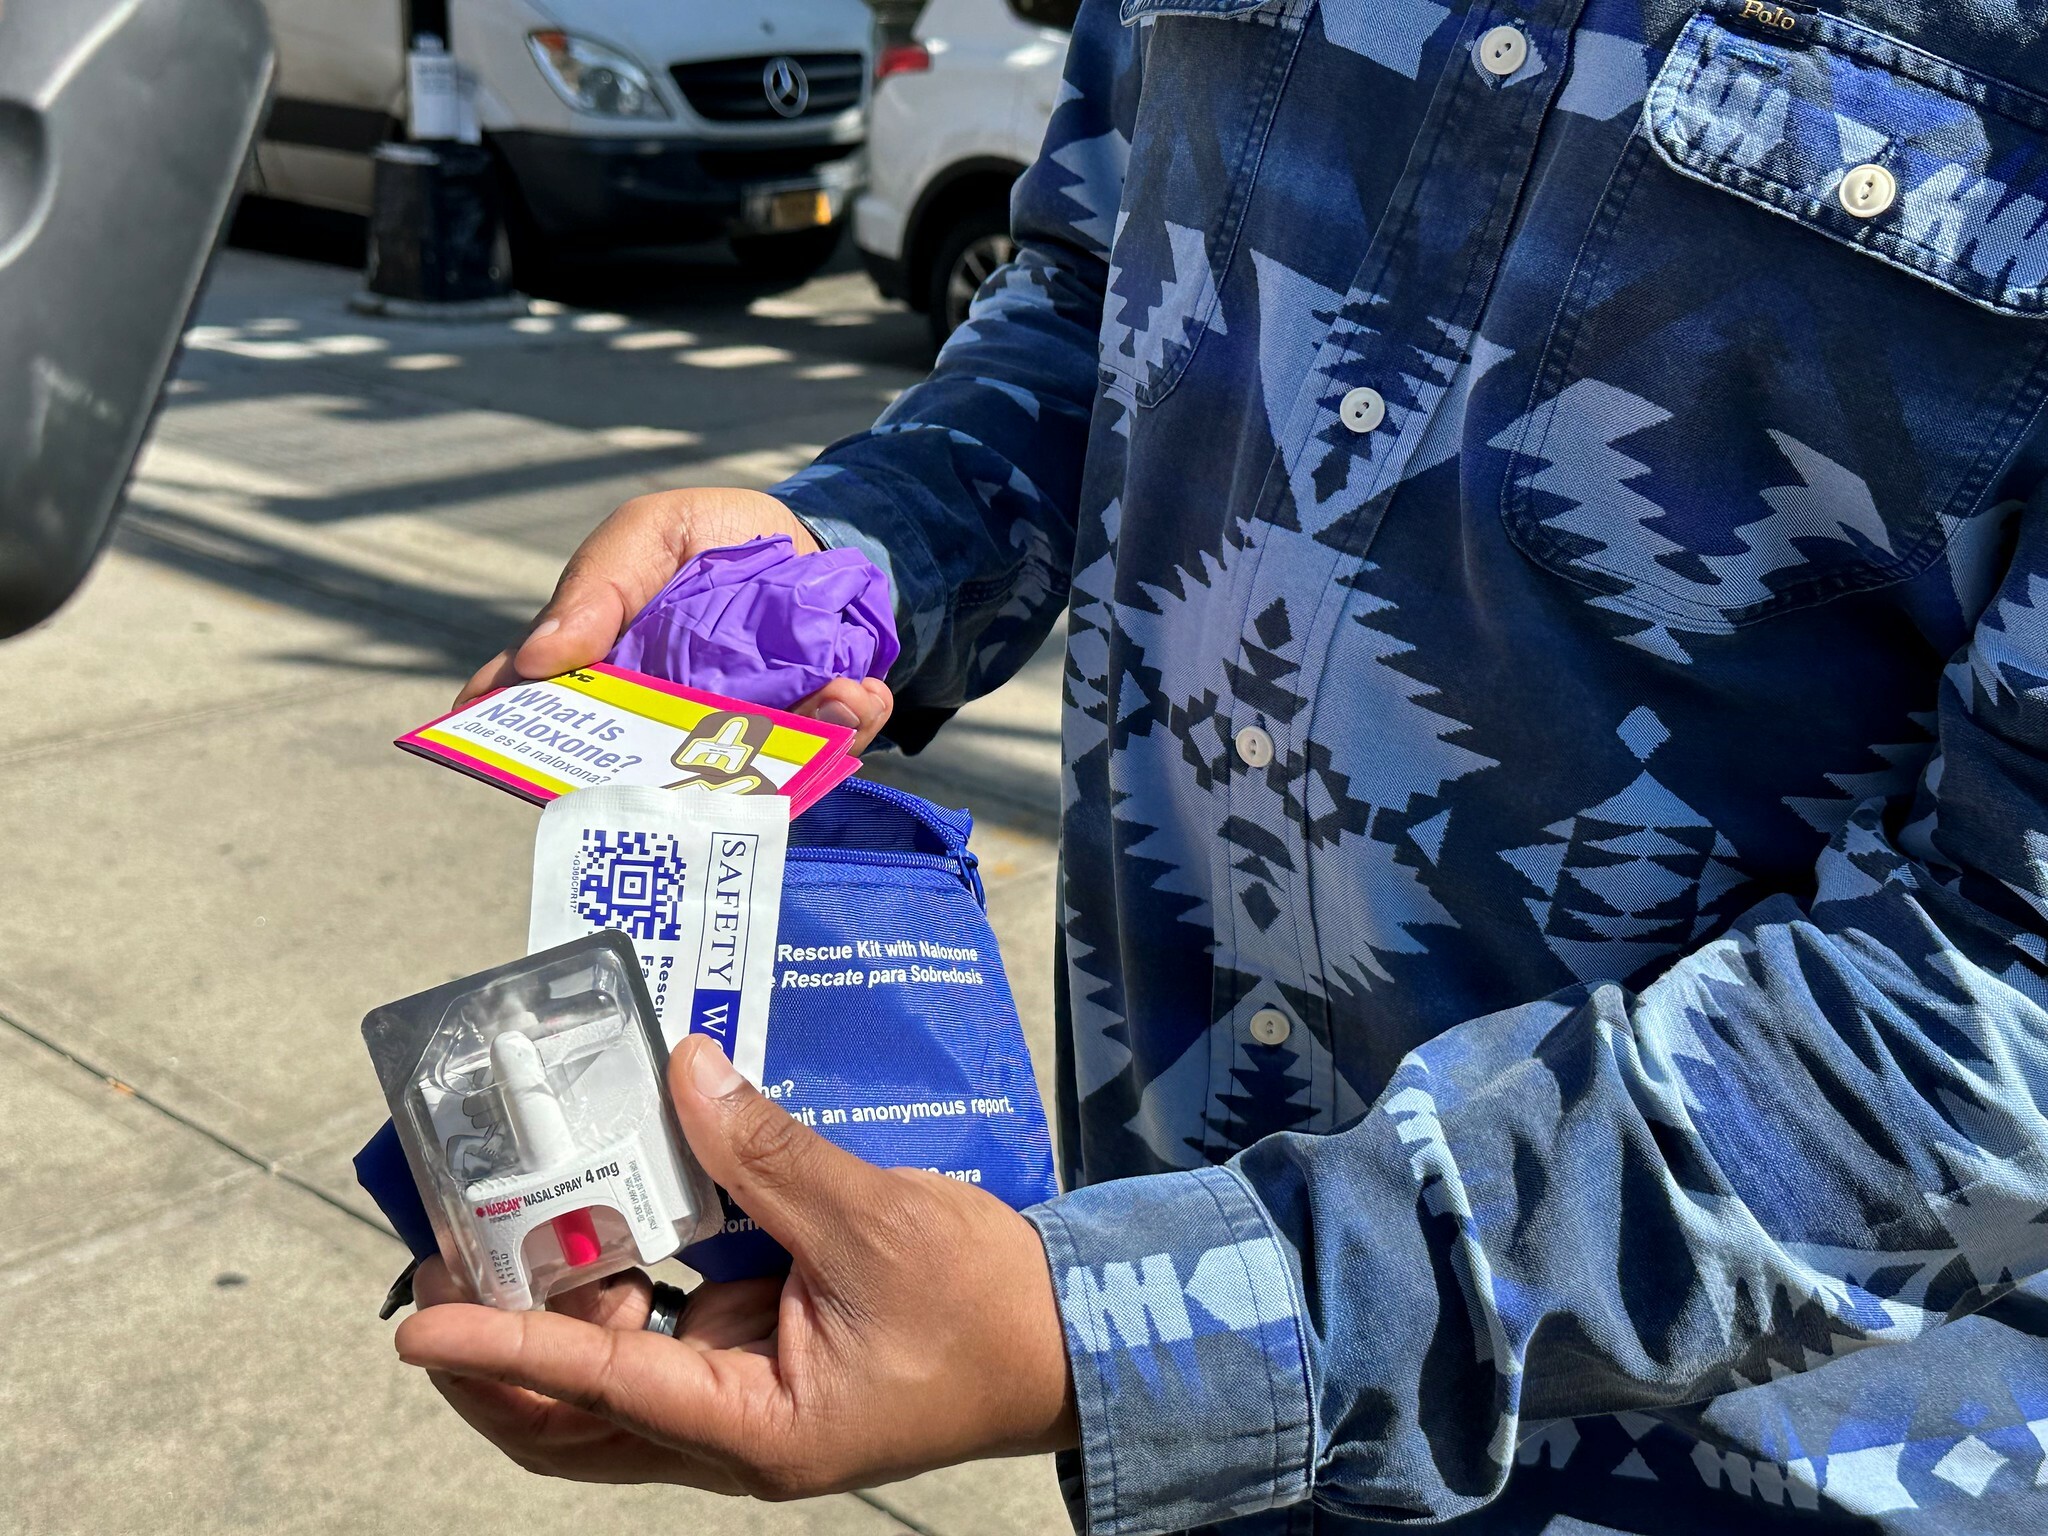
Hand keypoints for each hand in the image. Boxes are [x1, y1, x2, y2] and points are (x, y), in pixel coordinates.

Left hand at [394, 1038, 1079, 1494]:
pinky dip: (626, 1286)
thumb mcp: (875, 1218)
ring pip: (607, 1385)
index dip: (502, 1350)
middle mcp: (730, 1436)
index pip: (598, 1387)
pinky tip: (615, 1220)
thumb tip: (687, 1073)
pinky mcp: (759, 1367)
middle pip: (570, 1420)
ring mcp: (741, 1406)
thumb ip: (769, 1153)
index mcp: (755, 1430)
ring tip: (528, 1227)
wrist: (1066, 1341)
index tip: (416, 1328)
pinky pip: (663, 1339)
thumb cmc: (984, 1304)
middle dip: (496, 1354)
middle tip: (442, 1271)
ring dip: (558, 1314)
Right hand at [458, 487, 892, 751]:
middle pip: (653, 784)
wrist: (815, 538)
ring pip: (747, 782)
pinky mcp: (807, 742)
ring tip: (829, 699)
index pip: (555, 736)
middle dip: (681, 780)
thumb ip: (598, 586)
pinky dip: (845, 724)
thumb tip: (532, 660)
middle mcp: (671, 730)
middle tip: (711, 750)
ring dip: (786, 752)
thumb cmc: (713, 537)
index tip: (534, 776)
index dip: (533, 764)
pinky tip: (856, 693)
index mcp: (611, 682)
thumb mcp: (648, 532)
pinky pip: (824, 755)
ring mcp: (741, 743)